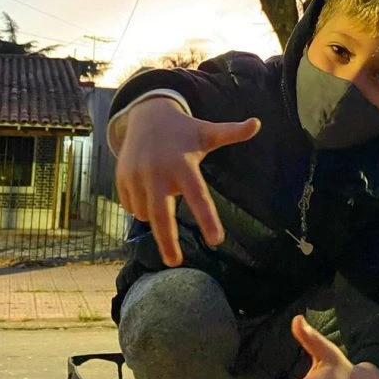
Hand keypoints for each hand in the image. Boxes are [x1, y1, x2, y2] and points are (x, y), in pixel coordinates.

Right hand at [114, 97, 260, 266]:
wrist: (146, 115)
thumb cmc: (184, 130)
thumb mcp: (207, 131)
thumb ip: (232, 132)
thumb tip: (257, 123)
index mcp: (182, 164)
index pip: (198, 196)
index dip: (207, 219)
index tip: (217, 241)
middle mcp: (157, 172)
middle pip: (161, 215)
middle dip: (167, 242)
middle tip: (175, 263)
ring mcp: (136, 176)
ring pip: (146, 212)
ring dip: (156, 218)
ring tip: (164, 198)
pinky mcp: (121, 180)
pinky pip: (132, 206)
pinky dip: (141, 208)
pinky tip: (148, 192)